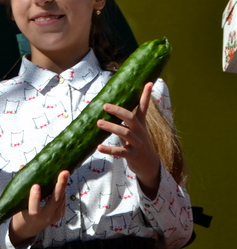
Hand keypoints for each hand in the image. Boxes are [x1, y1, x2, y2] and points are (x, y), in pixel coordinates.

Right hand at [9, 170, 68, 245]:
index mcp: (32, 216)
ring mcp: (54, 216)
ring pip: (61, 199)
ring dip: (63, 185)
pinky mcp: (59, 214)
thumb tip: (23, 167)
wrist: (28, 229)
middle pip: (55, 201)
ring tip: (64, 172)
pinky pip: (62, 200)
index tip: (35, 186)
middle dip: (60, 186)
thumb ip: (21, 186)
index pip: (34, 208)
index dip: (35, 197)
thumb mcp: (18, 203)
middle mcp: (45, 217)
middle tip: (64, 173)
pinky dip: (62, 190)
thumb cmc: (21, 214)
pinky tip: (61, 180)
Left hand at [97, 82, 161, 197]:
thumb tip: (113, 104)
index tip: (149, 83)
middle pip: (132, 118)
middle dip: (119, 111)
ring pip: (126, 133)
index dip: (146, 95)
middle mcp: (140, 132)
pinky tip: (99, 147)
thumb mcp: (136, 129)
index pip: (144, 107)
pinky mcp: (132, 155)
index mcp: (140, 124)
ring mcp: (137, 144)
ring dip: (112, 127)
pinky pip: (121, 151)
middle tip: (105, 106)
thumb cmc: (138, 143)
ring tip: (98, 123)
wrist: (150, 165)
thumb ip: (128, 118)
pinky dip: (109, 149)